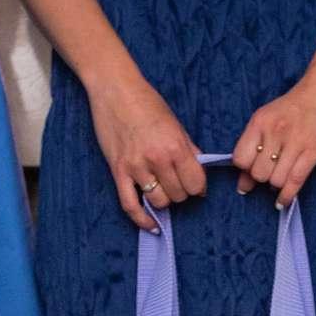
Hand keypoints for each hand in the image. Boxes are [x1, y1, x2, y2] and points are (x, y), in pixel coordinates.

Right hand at [87, 73, 204, 231]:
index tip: (195, 185)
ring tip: (163, 189)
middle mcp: (157, 160)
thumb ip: (189, 150)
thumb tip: (200, 171)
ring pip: (159, 202)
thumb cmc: (147, 103)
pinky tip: (152, 226)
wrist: (115, 89)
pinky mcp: (118, 171)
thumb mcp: (176, 124)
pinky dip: (142, 220)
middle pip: (178, 196)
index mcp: (175, 147)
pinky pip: (130, 206)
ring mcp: (136, 167)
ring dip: (164, 200)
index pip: (195, 184)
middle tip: (176, 182)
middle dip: (181, 193)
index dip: (198, 187)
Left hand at [232, 45, 315, 206]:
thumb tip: (243, 185)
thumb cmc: (298, 104)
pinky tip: (284, 201)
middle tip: (273, 171)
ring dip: (277, 185)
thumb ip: (255, 146)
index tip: (252, 169)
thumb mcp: (270, 117)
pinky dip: (287, 196)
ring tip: (283, 178)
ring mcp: (295, 141)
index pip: (240, 159)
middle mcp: (274, 131)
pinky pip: (295, 181)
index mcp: (259, 122)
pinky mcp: (314, 149)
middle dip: (263, 178)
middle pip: (258, 173)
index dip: (244, 170)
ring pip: (275, 181)